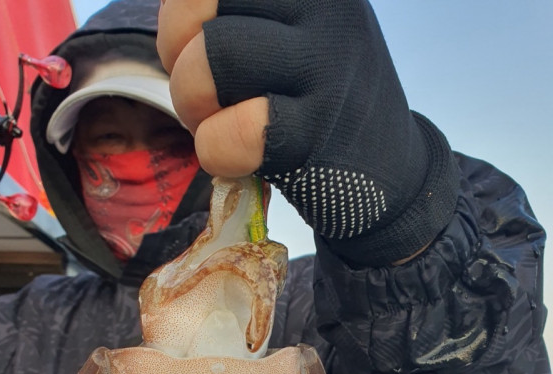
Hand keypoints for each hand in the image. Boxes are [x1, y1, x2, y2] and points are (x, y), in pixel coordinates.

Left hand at [158, 0, 456, 263]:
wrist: (385, 166)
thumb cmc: (320, 94)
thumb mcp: (296, 28)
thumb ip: (243, 13)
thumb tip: (177, 17)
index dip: (185, 12)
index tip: (198, 43)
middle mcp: (323, 8)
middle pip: (196, 5)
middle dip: (178, 57)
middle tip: (201, 94)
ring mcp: (323, 69)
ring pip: (210, 60)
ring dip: (192, 105)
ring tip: (214, 125)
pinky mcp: (316, 133)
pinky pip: (236, 131)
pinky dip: (216, 151)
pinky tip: (234, 158)